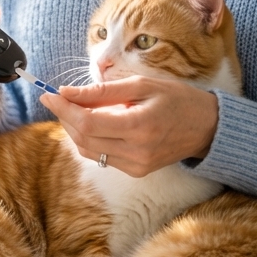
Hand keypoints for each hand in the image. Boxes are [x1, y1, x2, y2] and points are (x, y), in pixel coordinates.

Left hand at [41, 76, 218, 176]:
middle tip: (58, 98)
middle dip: (65, 117)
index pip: (88, 123)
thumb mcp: (142, 85)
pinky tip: (94, 122)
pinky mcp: (136, 171)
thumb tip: (68, 92)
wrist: (206, 127)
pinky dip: (90, 139)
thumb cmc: (176, 99)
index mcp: (139, 126)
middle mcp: (136, 152)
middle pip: (83, 138)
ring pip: (88, 150)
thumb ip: (104, 91)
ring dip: (75, 129)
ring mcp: (136, 166)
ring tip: (76, 108)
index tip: (49, 93)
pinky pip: (101, 156)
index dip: (64, 109)